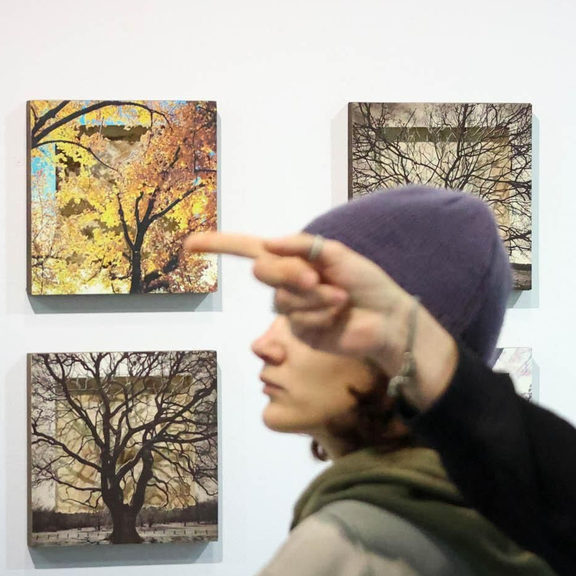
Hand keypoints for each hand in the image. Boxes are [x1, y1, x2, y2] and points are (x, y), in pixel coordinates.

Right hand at [185, 232, 457, 406]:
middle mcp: (288, 282)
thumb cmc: (367, 283)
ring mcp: (291, 308)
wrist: (386, 318)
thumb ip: (304, 246)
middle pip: (264, 271)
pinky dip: (318, 313)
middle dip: (289, 272)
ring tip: (340, 300)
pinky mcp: (298, 331)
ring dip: (313, 297)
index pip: (249, 249)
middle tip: (317, 277)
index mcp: (295, 258)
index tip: (188, 245)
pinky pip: (296, 318)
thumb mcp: (339, 255)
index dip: (218, 245)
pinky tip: (337, 315)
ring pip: (282, 298)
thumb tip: (268, 243)